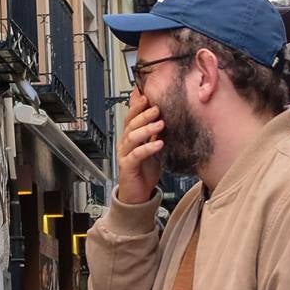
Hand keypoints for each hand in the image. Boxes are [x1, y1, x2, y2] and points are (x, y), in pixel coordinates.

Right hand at [115, 89, 164, 204]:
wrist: (138, 194)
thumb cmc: (145, 171)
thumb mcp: (153, 148)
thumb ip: (155, 134)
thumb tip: (164, 117)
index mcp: (130, 137)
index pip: (131, 117)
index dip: (137, 105)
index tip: (147, 95)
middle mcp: (125, 144)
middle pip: (130, 124)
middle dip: (143, 114)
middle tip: (157, 108)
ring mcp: (125, 154)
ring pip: (132, 137)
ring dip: (146, 128)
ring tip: (160, 124)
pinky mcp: (127, 167)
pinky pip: (136, 154)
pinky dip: (148, 148)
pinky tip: (158, 143)